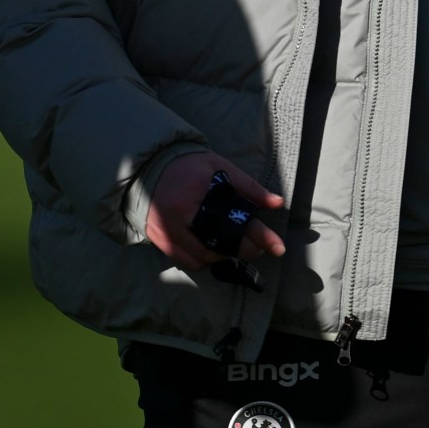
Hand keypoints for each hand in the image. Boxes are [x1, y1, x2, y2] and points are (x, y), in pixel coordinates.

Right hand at [144, 150, 287, 269]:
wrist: (150, 166)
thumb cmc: (190, 166)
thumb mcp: (220, 167)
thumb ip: (248, 187)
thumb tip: (277, 203)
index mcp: (200, 190)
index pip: (236, 219)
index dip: (261, 236)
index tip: (279, 247)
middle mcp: (181, 212)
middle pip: (221, 242)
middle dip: (244, 248)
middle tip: (257, 247)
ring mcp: (168, 228)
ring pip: (204, 256)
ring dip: (224, 255)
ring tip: (233, 245)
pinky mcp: (159, 238)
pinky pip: (187, 261)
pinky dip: (203, 259)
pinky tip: (211, 249)